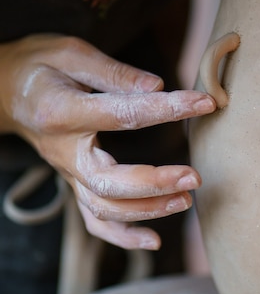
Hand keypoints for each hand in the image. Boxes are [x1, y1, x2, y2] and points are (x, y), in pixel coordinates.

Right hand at [0, 34, 215, 248]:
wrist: (3, 91)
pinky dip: (122, 236)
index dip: (167, 109)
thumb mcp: (71, 53)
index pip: (123, 115)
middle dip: (154, 183)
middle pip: (109, 181)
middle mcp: (63, 151)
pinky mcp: (73, 183)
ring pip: (103, 208)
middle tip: (194, 177)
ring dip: (146, 210)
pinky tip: (153, 240)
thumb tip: (158, 86)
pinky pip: (93, 220)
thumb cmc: (39, 66)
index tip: (204, 103)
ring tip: (185, 200)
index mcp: (62, 112)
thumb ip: (113, 73)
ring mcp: (67, 173)